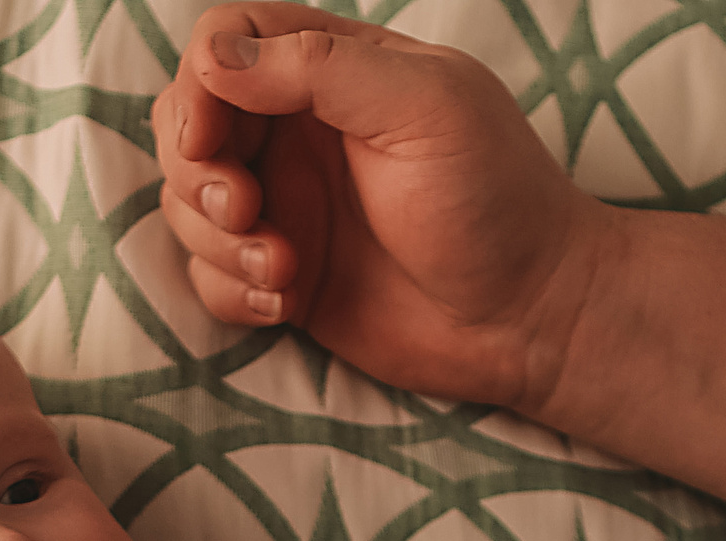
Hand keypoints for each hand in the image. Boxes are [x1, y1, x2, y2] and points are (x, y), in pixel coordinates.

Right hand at [153, 3, 613, 406]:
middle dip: (198, 170)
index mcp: (335, 72)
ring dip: (216, 240)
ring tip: (282, 269)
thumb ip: (318, 67)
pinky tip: (284, 303)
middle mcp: (302, 134)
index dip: (201, 80)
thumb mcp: (423, 106)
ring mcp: (292, 209)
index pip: (228, 39)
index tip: (209, 133)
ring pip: (191, 206)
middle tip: (244, 208)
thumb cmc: (497, 198)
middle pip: (189, 122)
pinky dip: (230, 291)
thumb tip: (213, 56)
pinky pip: (213, 279)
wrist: (536, 317)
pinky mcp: (288, 280)